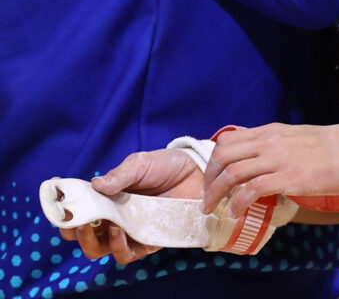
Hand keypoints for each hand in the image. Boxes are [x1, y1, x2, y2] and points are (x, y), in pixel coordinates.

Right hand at [59, 148, 201, 263]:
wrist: (199, 172)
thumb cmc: (167, 165)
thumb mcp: (141, 163)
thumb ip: (119, 175)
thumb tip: (95, 186)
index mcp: (108, 196)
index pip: (81, 211)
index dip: (67, 214)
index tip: (61, 209)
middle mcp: (116, 216)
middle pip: (86, 236)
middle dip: (76, 232)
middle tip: (79, 222)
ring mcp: (131, 230)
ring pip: (101, 249)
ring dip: (94, 242)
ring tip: (105, 226)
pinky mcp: (148, 241)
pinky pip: (127, 254)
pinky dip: (118, 248)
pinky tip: (120, 233)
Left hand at [203, 123, 338, 218]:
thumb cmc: (328, 148)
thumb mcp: (294, 138)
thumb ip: (273, 145)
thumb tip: (257, 159)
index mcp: (270, 131)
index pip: (228, 139)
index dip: (214, 161)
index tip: (212, 179)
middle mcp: (269, 141)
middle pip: (224, 155)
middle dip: (209, 178)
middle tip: (208, 198)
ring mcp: (277, 158)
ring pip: (233, 172)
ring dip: (218, 194)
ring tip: (214, 209)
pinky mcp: (288, 177)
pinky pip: (252, 189)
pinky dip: (239, 203)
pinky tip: (237, 213)